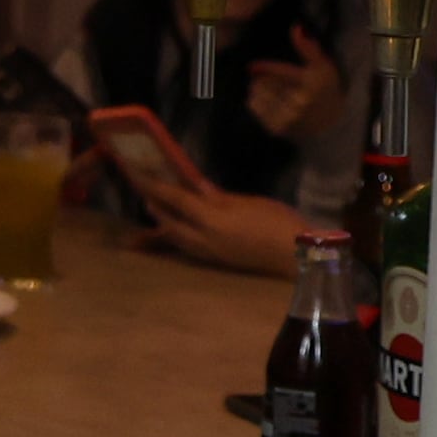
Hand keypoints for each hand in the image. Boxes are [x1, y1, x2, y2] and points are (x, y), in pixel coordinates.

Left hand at [140, 179, 308, 277]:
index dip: (154, 186)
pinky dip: (175, 239)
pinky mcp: (217, 262)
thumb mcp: (249, 203)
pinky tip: (175, 234)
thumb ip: (217, 197)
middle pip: (169, 222)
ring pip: (175, 238)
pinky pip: (187, 249)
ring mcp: (209, 254)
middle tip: (143, 191)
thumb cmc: (279, 224)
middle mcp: (203, 240)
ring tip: (154, 211)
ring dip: (161, 224)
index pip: (175, 199)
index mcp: (211, 220)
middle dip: (154, 206)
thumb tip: (194, 186)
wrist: (298, 258)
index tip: (137, 174)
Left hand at [242, 24, 340, 146]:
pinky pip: (254, 106)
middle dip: (264, 78)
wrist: (329, 124)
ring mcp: (288, 118)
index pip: (280, 71)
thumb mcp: (323, 66)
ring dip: (259, 89)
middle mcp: (300, 102)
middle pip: (265, 82)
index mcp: (312, 84)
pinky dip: (256, 101)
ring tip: (271, 90)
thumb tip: (296, 27)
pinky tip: (269, 102)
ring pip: (257, 93)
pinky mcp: (277, 128)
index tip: (252, 67)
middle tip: (272, 80)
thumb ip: (308, 47)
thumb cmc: (324, 89)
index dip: (264, 67)